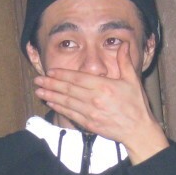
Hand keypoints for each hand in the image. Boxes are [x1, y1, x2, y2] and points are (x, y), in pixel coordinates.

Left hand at [33, 42, 167, 163]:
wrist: (138, 130)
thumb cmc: (137, 105)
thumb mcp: (133, 80)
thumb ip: (125, 61)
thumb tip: (123, 44)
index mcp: (104, 87)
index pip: (78, 78)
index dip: (62, 74)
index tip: (50, 71)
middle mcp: (95, 100)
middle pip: (68, 90)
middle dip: (51, 84)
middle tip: (37, 80)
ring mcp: (91, 113)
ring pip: (66, 102)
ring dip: (51, 96)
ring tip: (38, 90)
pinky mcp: (89, 124)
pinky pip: (70, 114)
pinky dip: (59, 108)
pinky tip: (51, 103)